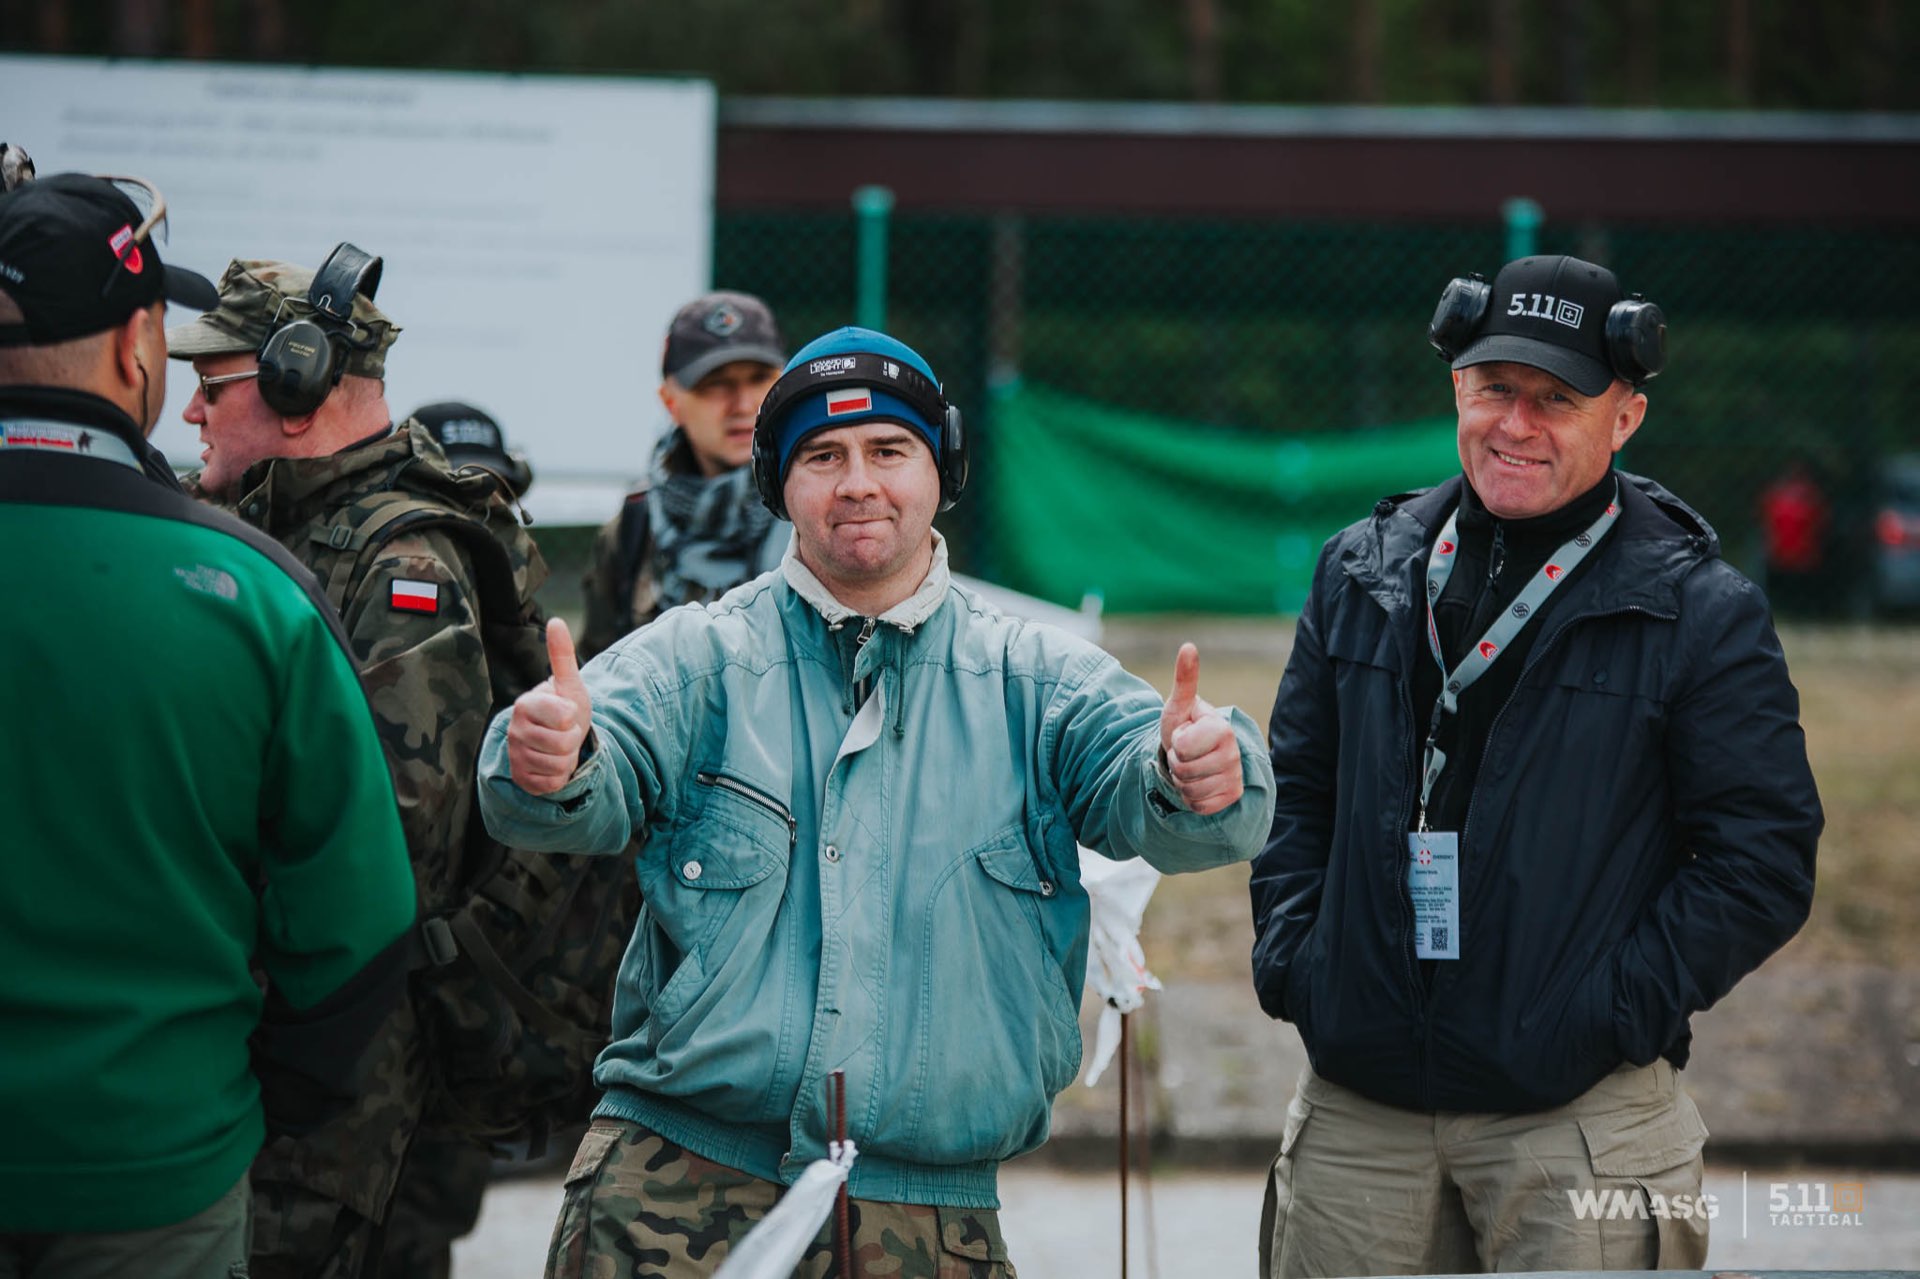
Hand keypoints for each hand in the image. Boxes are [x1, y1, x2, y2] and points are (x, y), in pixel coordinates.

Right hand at [507, 618, 592, 794]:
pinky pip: (552, 783)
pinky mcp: (521, 778)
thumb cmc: (564, 708)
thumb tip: (556, 620)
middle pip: (563, 743)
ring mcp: (515, 755)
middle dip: (573, 740)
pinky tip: (552, 764)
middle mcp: (514, 730)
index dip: (573, 717)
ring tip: (560, 747)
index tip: (566, 713)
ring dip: (567, 758)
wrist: (556, 739)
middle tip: (565, 733)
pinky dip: (560, 776)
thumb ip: (562, 655)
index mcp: (525, 704)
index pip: (564, 717)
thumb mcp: (569, 684)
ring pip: (558, 764)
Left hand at [1158, 643, 1243, 816]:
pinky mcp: (1232, 798)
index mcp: (1222, 729)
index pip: (1182, 748)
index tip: (1185, 736)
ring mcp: (1236, 777)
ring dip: (1183, 781)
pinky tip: (1198, 784)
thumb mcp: (1178, 706)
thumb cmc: (1185, 727)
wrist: (1195, 755)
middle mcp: (1235, 754)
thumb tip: (1188, 646)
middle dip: (1176, 764)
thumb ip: (1184, 679)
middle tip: (1186, 754)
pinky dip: (1192, 798)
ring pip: (1191, 791)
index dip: (1175, 744)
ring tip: (1191, 767)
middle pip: (1184, 771)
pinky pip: (1199, 805)